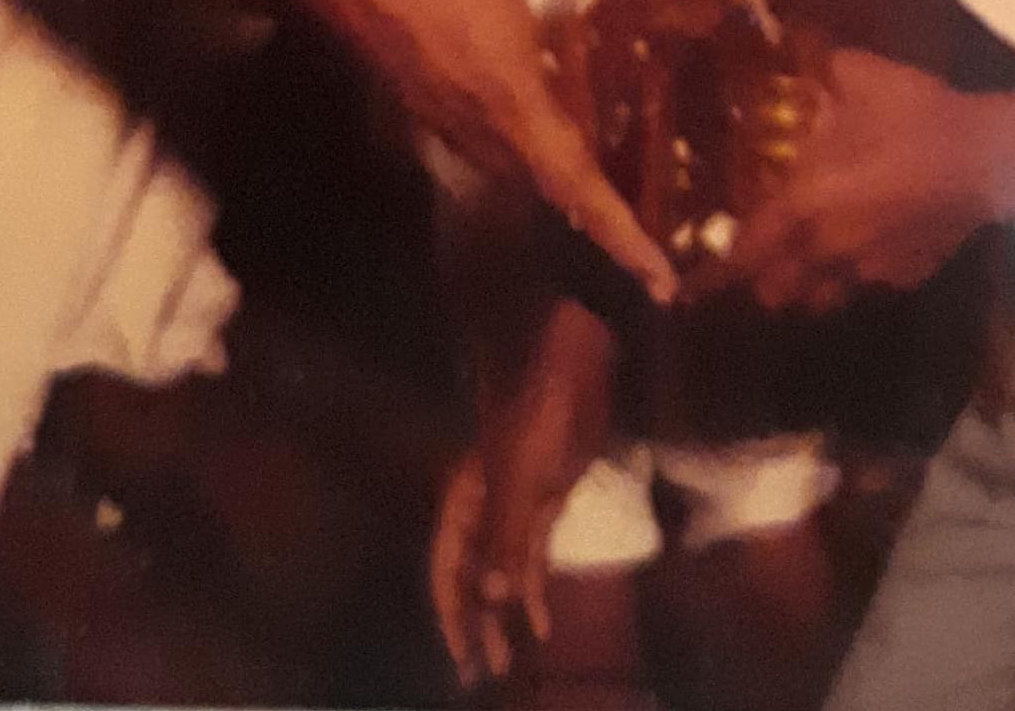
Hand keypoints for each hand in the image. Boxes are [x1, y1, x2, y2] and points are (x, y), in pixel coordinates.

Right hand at [291, 0, 709, 301]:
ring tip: (595, 174)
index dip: (622, 235)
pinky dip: (510, 138)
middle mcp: (458, 108)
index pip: (572, 184)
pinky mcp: (394, 68)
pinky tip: (523, 98)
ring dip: (547, 178)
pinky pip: (466, 129)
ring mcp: (419, 93)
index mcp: (498, 86)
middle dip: (590, 214)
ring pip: (496, 158)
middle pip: (535, 185)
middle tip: (646, 229)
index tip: (663, 281)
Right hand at [430, 300, 616, 687]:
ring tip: (510, 656)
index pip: (450, 570)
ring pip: (501, 566)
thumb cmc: (538, 396)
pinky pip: (532, 549)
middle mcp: (487, 502)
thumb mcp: (524, 467)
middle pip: (470, 574)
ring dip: (503, 611)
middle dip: (475, 624)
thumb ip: (506, 529)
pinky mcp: (549, 487)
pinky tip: (542, 615)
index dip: (455, 617)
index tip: (466, 664)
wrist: (564, 341)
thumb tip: (491, 597)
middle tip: (484, 673)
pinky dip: (534, 585)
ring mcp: (518, 495)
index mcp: (470, 498)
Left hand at [728, 48, 995, 311]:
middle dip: (762, 281)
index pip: (749, 247)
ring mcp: (868, 270)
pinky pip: (864, 287)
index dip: (722, 265)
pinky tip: (863, 250)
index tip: (701, 275)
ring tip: (803, 267)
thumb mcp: (859, 74)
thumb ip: (820, 67)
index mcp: (805, 203)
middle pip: (777, 290)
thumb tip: (801, 48)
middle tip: (757, 261)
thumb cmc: (913, 115)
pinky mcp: (905, 277)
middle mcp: (827, 248)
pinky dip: (853, 278)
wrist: (985, 159)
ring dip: (805, 288)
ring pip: (819, 300)